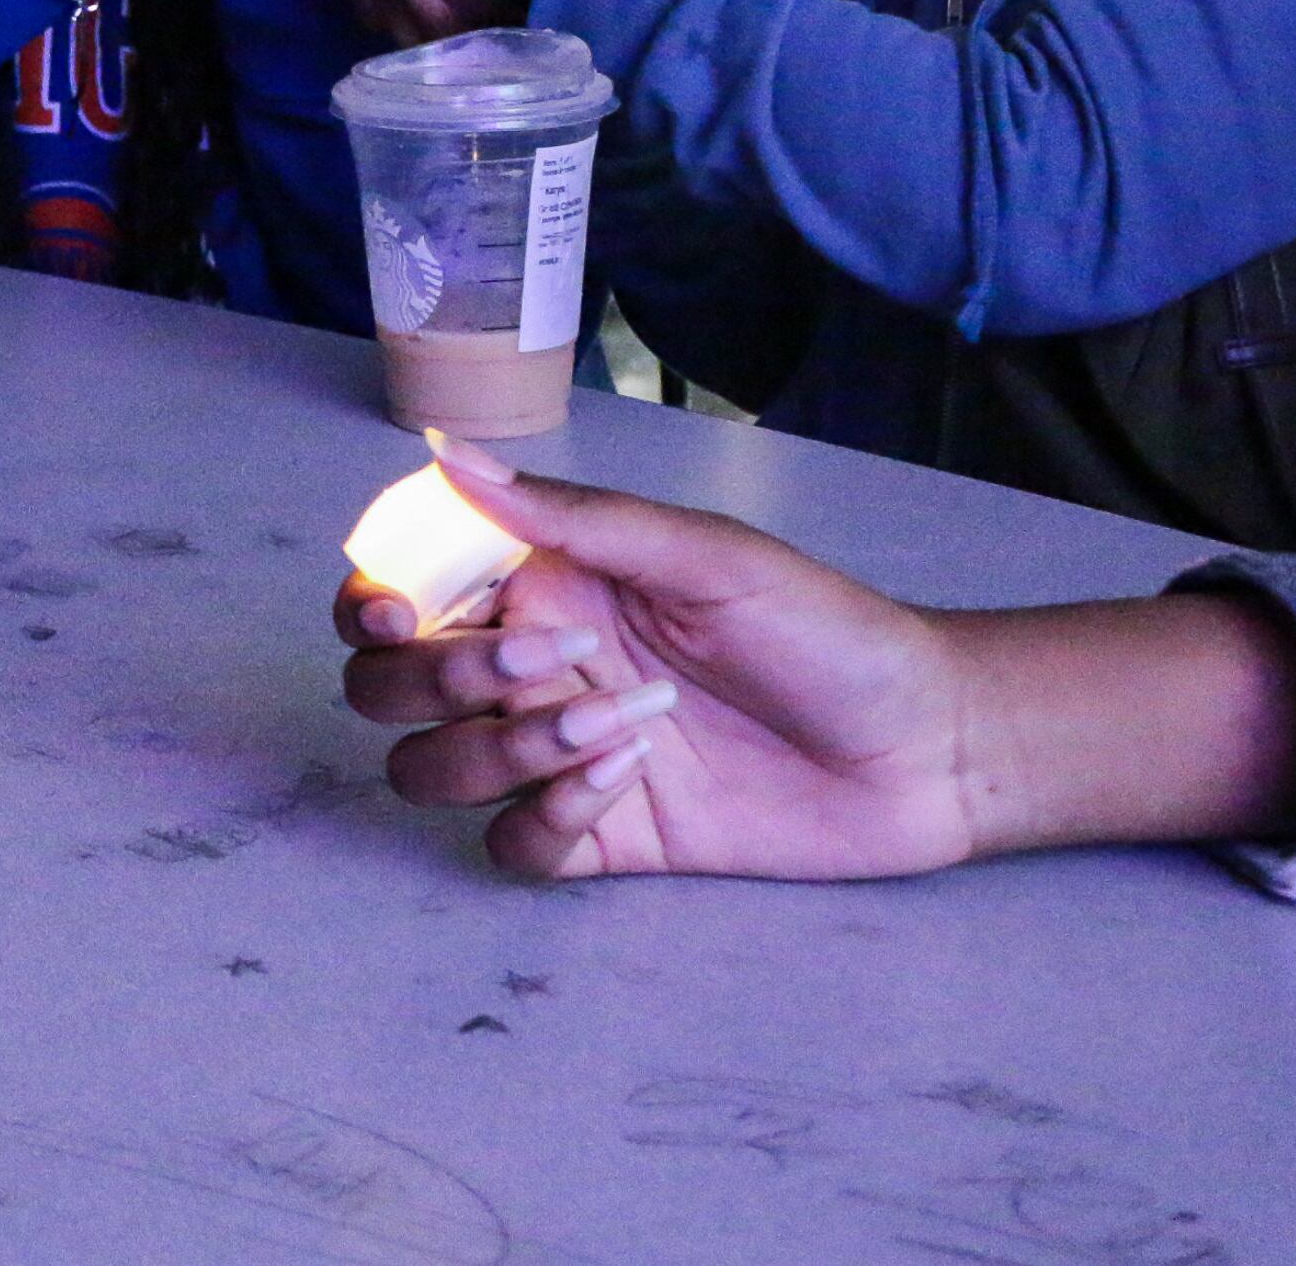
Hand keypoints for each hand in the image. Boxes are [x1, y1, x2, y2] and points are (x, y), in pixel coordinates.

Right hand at [336, 439, 989, 881]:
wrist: (926, 746)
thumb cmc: (827, 630)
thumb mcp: (705, 555)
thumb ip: (571, 514)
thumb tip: (443, 449)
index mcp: (540, 583)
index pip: (398, 588)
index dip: (369, 601)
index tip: (400, 609)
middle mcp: (529, 666)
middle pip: (385, 689)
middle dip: (436, 681)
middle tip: (544, 666)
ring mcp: (556, 757)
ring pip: (429, 771)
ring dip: (499, 752)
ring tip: (612, 731)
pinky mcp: (599, 837)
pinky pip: (507, 845)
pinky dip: (545, 818)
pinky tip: (625, 785)